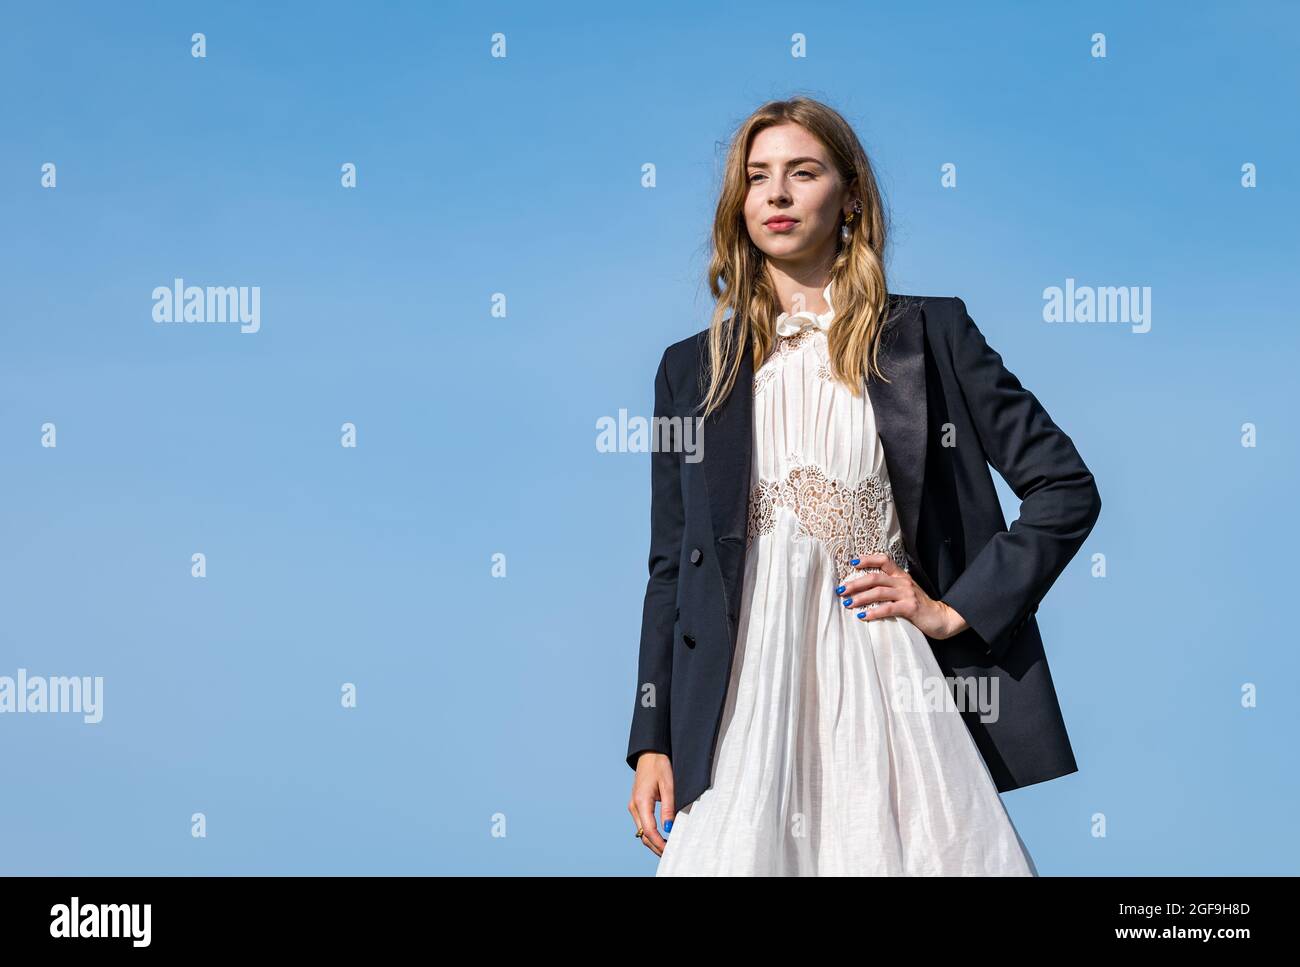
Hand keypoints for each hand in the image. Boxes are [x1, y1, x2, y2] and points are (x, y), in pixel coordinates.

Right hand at [628, 752, 674, 856]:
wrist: (649, 752)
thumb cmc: (659, 765)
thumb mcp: (668, 785)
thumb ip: (668, 808)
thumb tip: (669, 828)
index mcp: (641, 801)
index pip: (649, 830)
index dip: (659, 843)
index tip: (670, 851)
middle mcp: (634, 806)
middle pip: (643, 835)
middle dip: (656, 847)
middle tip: (670, 854)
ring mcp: (633, 806)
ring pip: (641, 831)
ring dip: (653, 841)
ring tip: (668, 848)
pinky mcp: (636, 804)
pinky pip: (642, 824)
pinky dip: (650, 833)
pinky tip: (661, 836)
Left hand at [835, 552, 969, 639]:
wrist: (942, 618)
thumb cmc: (920, 606)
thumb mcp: (905, 592)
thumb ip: (890, 588)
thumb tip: (865, 589)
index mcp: (901, 575)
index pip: (884, 560)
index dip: (867, 559)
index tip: (852, 563)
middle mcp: (903, 582)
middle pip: (875, 577)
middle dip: (855, 583)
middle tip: (841, 590)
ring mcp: (907, 594)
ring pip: (878, 592)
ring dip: (860, 598)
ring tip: (847, 603)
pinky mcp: (910, 607)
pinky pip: (888, 608)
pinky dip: (874, 612)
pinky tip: (863, 616)